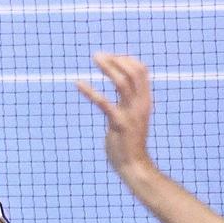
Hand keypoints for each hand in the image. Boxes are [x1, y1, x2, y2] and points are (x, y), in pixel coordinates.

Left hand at [75, 52, 154, 174]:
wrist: (134, 166)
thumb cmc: (130, 141)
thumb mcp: (134, 116)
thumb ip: (128, 100)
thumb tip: (119, 83)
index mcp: (145, 100)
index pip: (141, 70)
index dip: (126, 60)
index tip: (110, 58)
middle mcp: (140, 104)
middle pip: (133, 72)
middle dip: (116, 59)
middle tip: (97, 56)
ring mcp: (131, 113)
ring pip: (122, 82)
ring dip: (108, 67)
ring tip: (94, 58)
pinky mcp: (119, 124)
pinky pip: (104, 103)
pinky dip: (90, 91)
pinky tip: (78, 83)